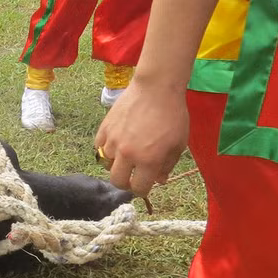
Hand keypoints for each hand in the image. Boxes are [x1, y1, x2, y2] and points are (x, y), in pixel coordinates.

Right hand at [94, 81, 189, 197]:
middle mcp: (127, 154)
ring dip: (117, 162)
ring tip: (126, 153)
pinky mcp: (104, 128)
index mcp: (148, 160)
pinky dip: (106, 148)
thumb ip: (167, 165)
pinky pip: (99, 147)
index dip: (142, 189)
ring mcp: (113, 141)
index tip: (145, 184)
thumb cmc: (173, 116)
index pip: (138, 188)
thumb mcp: (178, 144)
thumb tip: (159, 180)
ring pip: (107, 163)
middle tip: (132, 175)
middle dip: (125, 182)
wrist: (156, 88)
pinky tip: (116, 142)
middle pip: (117, 181)